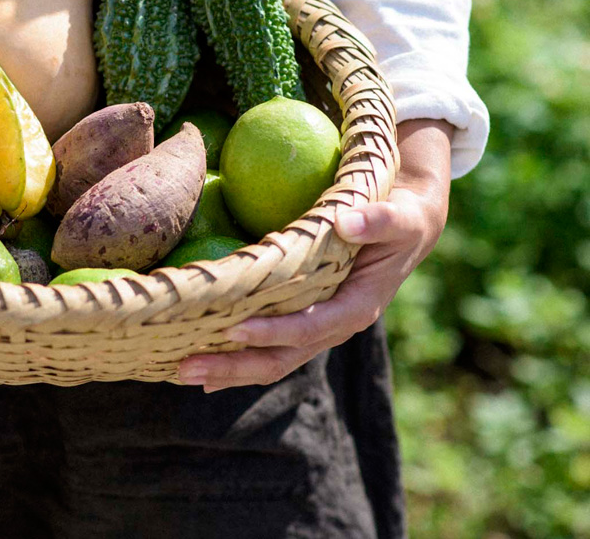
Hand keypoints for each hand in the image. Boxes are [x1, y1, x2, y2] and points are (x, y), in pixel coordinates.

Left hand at [177, 119, 453, 392]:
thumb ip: (378, 220)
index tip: (235, 329)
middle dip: (234, 365)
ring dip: (227, 369)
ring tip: (182, 370)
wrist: (407, 231)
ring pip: (269, 360)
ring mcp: (315, 330)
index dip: (274, 332)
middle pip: (281, 358)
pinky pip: (266, 346)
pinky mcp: (301, 322)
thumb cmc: (400, 220)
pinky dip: (234, 356)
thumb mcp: (399, 218)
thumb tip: (346, 222)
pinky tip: (200, 359)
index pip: (310, 328)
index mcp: (356, 308)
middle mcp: (333, 327)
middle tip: (187, 366)